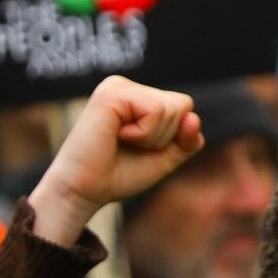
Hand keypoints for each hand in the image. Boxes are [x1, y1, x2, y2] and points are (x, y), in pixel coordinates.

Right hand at [30, 77, 202, 245]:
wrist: (85, 191)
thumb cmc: (120, 174)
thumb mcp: (166, 157)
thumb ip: (187, 139)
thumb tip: (193, 117)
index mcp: (138, 97)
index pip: (184, 107)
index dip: (173, 136)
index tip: (141, 147)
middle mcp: (126, 87)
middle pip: (182, 105)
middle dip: (164, 137)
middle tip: (129, 146)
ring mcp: (117, 86)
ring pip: (172, 107)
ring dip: (153, 137)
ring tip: (121, 141)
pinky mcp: (110, 93)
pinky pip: (155, 110)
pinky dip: (143, 133)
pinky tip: (117, 136)